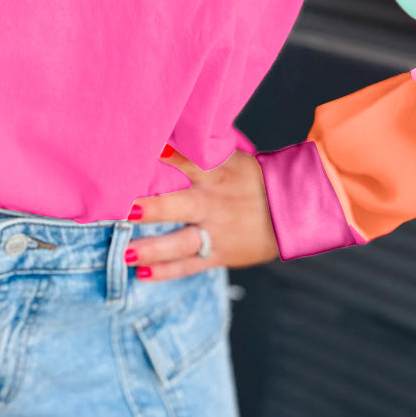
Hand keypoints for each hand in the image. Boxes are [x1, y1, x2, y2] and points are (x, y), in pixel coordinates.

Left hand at [125, 144, 279, 278]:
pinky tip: (142, 273)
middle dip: (150, 209)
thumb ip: (199, 155)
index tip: (139, 155)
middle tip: (125, 211)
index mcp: (215, 175)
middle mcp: (212, 203)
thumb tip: (162, 142)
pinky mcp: (220, 254)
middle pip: (177, 206)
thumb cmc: (253, 180)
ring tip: (125, 253)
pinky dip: (166, 271)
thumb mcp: (231, 160)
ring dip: (152, 249)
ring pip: (180, 242)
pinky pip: (189, 265)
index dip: (165, 157)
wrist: (290, 211)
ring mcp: (215, 231)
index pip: (187, 162)